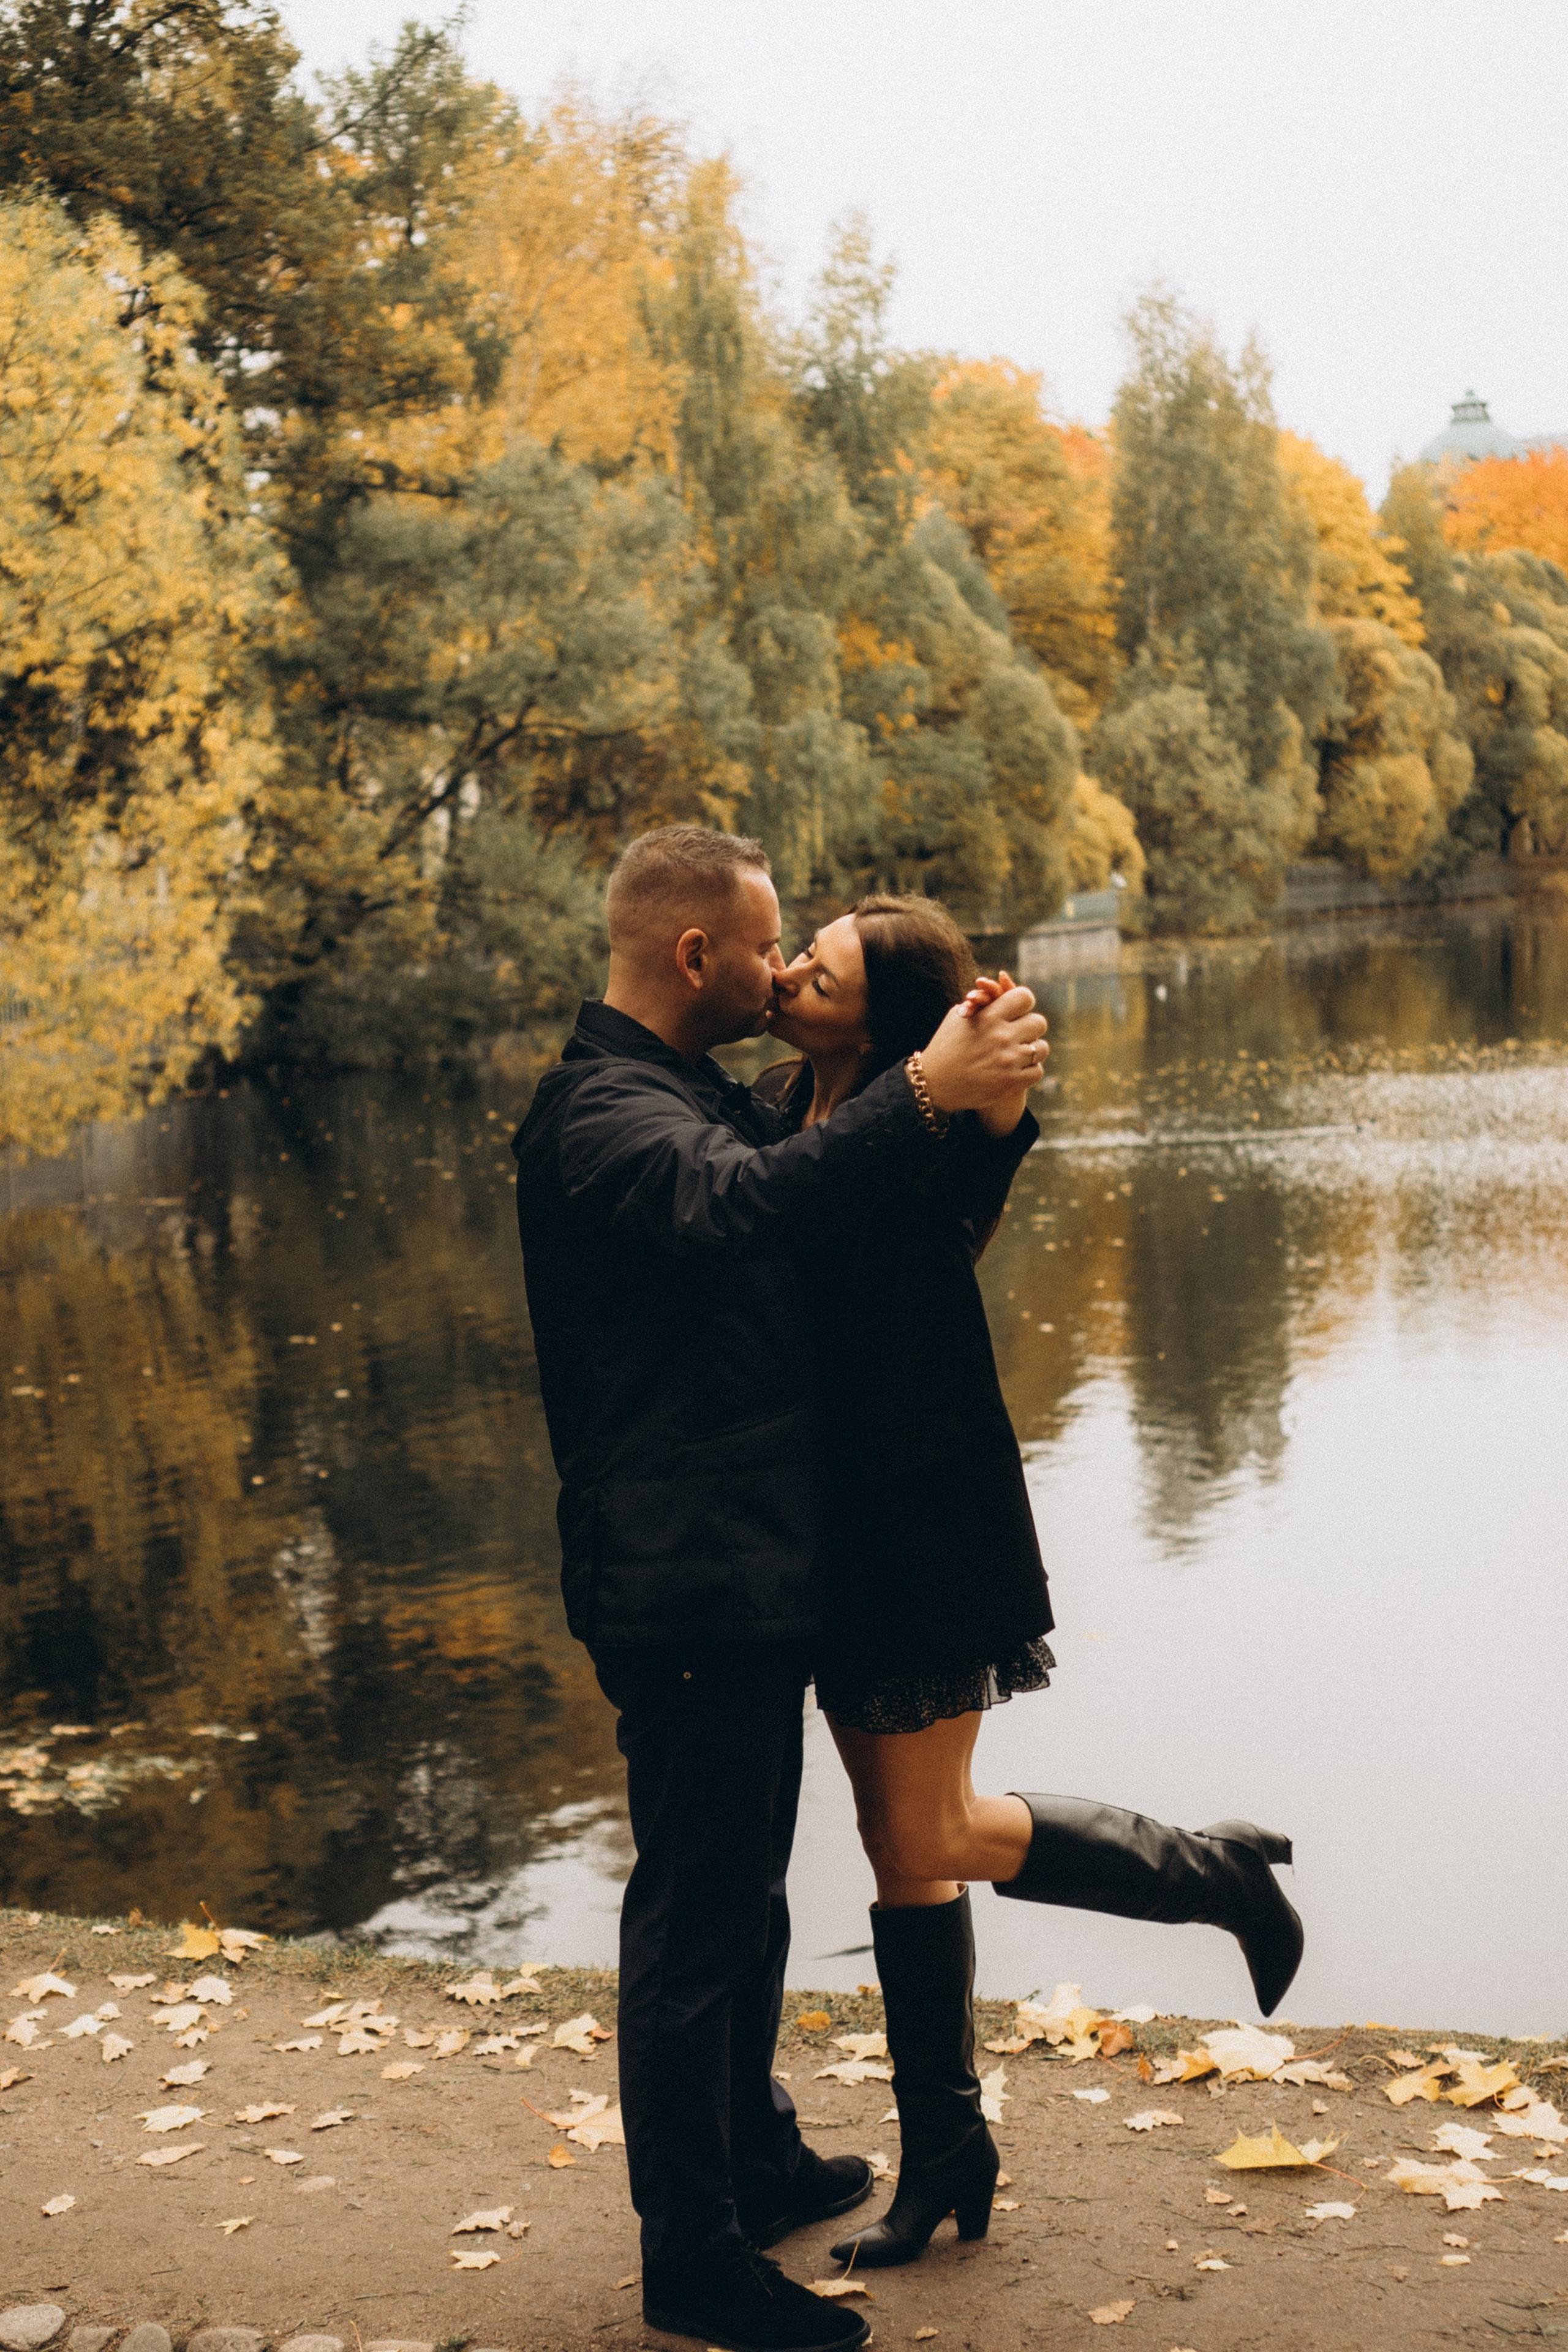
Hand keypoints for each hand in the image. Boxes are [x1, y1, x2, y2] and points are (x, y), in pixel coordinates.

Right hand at [919, 981, 1048, 1115]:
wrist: (934, 1084)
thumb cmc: (946, 1046)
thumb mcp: (958, 1018)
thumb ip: (982, 1003)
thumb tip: (1002, 987)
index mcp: (989, 1017)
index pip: (1025, 997)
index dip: (1023, 1003)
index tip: (1018, 1011)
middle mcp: (1002, 1037)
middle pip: (1038, 1022)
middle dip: (1029, 1027)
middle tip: (1019, 1033)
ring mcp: (1009, 1061)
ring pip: (1041, 1048)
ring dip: (1032, 1050)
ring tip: (1019, 1053)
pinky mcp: (1012, 1082)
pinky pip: (1037, 1071)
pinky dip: (1029, 1070)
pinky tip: (1017, 1069)